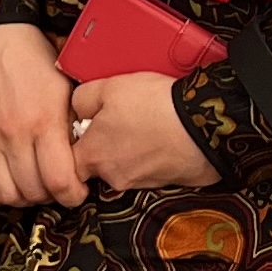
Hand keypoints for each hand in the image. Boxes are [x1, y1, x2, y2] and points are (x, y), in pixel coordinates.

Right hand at [0, 23, 84, 208]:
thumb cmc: (32, 58)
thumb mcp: (65, 87)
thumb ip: (72, 125)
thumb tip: (84, 158)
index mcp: (44, 120)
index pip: (60, 180)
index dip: (72, 195)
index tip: (76, 191)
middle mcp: (13, 134)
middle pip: (33, 191)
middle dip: (49, 196)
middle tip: (53, 186)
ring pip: (4, 193)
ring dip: (21, 197)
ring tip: (28, 185)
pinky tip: (1, 183)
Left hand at [66, 71, 214, 193]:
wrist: (204, 124)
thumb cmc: (153, 105)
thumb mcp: (108, 87)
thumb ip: (81, 100)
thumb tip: (77, 110)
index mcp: (93, 157)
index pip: (67, 163)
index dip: (73, 145)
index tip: (83, 129)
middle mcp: (113, 177)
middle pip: (98, 166)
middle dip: (104, 146)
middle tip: (118, 120)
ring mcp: (141, 183)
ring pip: (125, 167)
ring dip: (131, 150)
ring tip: (146, 123)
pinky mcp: (166, 183)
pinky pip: (151, 168)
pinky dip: (154, 154)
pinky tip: (163, 133)